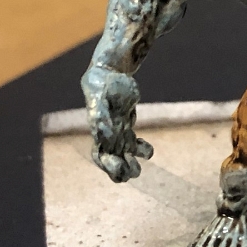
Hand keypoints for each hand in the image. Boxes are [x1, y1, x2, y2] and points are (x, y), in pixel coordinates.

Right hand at [81, 66, 152, 182]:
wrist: (107, 72)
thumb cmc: (103, 84)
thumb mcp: (101, 98)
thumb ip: (101, 116)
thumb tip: (104, 135)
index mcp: (98, 131)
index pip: (100, 156)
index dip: (108, 167)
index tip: (120, 172)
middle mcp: (106, 133)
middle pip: (111, 158)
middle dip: (120, 169)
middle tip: (133, 173)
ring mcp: (116, 129)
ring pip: (122, 152)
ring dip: (130, 162)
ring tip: (139, 168)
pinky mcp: (125, 123)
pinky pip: (131, 141)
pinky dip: (139, 148)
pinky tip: (148, 151)